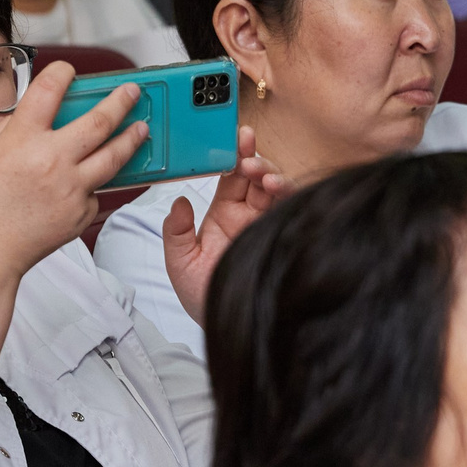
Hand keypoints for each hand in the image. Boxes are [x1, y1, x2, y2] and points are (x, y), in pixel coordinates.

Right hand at [0, 60, 146, 281]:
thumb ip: (14, 130)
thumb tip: (36, 113)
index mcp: (23, 139)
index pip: (50, 89)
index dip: (63, 73)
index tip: (70, 71)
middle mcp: (52, 160)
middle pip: (100, 120)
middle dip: (121, 101)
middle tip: (132, 92)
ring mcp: (71, 188)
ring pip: (115, 156)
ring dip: (131, 138)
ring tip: (140, 128)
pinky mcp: (81, 213)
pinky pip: (96, 191)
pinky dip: (94, 183)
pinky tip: (89, 180)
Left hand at [162, 125, 285, 325]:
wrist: (227, 327)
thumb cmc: (204, 297)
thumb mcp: (180, 263)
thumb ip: (175, 232)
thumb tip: (178, 202)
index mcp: (225, 215)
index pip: (231, 177)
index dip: (232, 155)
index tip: (231, 139)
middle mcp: (249, 215)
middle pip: (255, 175)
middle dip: (252, 156)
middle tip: (245, 149)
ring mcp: (268, 224)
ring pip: (275, 186)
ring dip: (268, 172)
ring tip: (258, 172)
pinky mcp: (282, 233)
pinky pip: (290, 206)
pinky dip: (286, 191)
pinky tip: (275, 187)